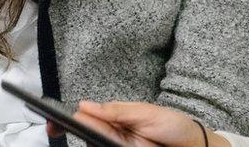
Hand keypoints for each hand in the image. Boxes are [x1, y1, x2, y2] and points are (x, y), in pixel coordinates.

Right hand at [46, 101, 226, 146]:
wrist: (194, 145)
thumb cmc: (173, 126)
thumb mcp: (147, 112)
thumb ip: (117, 111)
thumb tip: (85, 106)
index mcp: (115, 120)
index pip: (87, 119)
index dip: (68, 120)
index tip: (53, 120)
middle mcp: (112, 136)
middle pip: (86, 134)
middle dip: (75, 129)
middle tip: (65, 126)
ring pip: (93, 145)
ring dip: (91, 139)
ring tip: (84, 127)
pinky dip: (98, 144)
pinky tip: (95, 142)